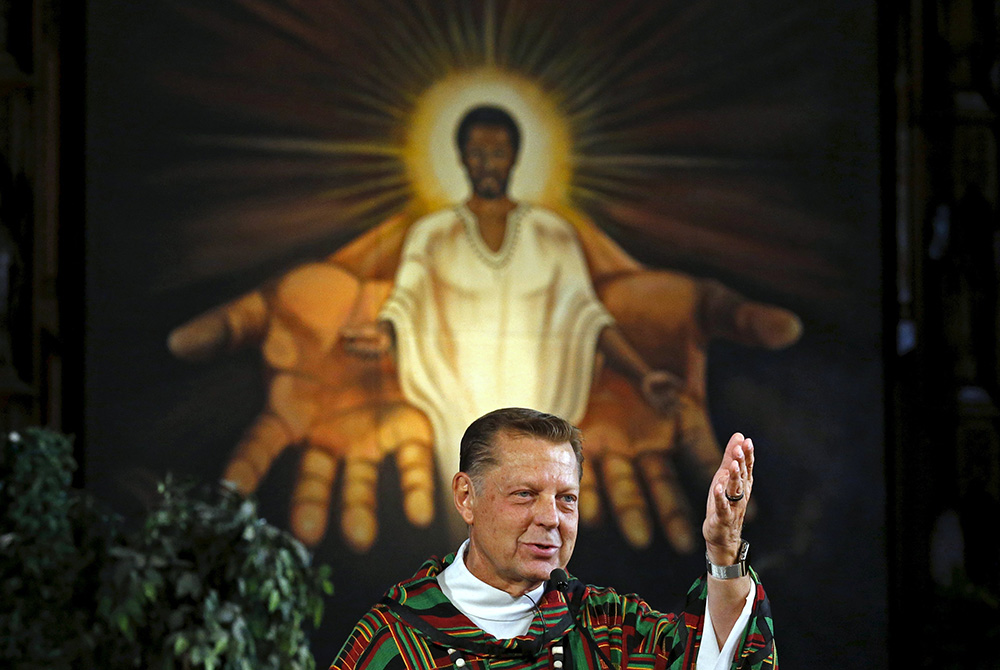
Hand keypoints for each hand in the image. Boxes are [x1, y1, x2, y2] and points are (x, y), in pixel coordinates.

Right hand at [168, 261, 434, 551]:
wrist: (373, 280)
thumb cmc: (312, 299)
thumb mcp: (267, 306)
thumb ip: (228, 327)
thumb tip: (177, 343)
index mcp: (286, 409)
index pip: (259, 446)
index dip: (244, 468)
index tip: (228, 493)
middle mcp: (324, 431)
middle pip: (313, 478)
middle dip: (310, 506)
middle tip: (306, 534)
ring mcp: (366, 432)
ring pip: (360, 480)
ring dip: (360, 510)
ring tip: (360, 539)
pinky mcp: (407, 422)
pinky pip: (410, 460)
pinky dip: (414, 486)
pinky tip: (419, 514)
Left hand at [576, 262, 797, 551]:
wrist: (602, 285)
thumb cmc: (659, 297)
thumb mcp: (705, 305)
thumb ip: (744, 321)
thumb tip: (791, 328)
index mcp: (685, 411)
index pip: (707, 454)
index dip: (728, 479)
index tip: (751, 510)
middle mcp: (651, 432)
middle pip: (664, 480)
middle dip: (674, 510)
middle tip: (687, 540)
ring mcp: (615, 432)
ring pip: (624, 482)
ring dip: (631, 510)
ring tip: (639, 536)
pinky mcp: (581, 425)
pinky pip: (584, 464)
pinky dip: (588, 487)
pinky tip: (589, 509)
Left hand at [703, 432, 752, 565]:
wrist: (723, 536)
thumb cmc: (724, 503)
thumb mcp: (725, 477)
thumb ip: (731, 457)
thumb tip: (739, 435)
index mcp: (742, 484)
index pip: (747, 467)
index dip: (748, 454)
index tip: (748, 441)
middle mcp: (740, 494)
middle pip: (743, 477)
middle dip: (742, 462)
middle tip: (741, 448)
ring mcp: (732, 507)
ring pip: (735, 491)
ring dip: (735, 478)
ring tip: (734, 465)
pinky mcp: (722, 518)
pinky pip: (722, 507)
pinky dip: (720, 498)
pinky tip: (718, 488)